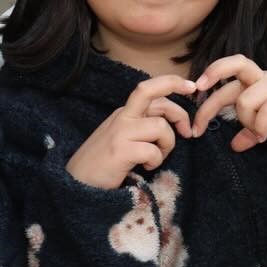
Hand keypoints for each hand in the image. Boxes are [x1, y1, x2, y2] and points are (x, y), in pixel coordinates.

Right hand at [66, 75, 196, 188]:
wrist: (76, 184)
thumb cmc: (103, 163)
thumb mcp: (122, 137)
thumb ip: (141, 126)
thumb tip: (171, 123)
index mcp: (123, 112)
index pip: (149, 88)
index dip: (172, 83)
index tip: (191, 87)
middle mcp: (121, 116)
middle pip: (152, 93)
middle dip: (179, 111)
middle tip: (187, 132)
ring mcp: (120, 132)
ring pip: (160, 127)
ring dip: (167, 146)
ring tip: (155, 158)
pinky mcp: (120, 150)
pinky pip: (153, 151)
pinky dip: (155, 161)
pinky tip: (145, 168)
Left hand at [193, 55, 266, 151]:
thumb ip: (253, 129)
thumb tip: (235, 146)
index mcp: (256, 79)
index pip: (227, 71)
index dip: (210, 79)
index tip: (195, 97)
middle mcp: (263, 77)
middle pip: (230, 73)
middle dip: (208, 105)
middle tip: (198, 128)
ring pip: (244, 99)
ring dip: (245, 121)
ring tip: (257, 133)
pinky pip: (265, 111)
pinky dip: (260, 126)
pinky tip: (264, 136)